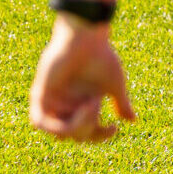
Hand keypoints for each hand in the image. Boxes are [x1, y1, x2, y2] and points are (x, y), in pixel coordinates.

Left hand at [30, 17, 133, 142]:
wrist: (85, 38)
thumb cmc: (101, 57)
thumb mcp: (114, 86)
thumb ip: (121, 104)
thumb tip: (133, 121)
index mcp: (82, 103)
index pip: (88, 132)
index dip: (101, 136)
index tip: (115, 127)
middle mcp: (66, 105)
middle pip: (75, 135)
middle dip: (90, 128)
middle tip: (98, 103)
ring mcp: (52, 101)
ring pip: (59, 133)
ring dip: (78, 125)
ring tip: (91, 104)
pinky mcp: (39, 94)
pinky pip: (40, 121)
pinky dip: (58, 124)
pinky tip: (79, 110)